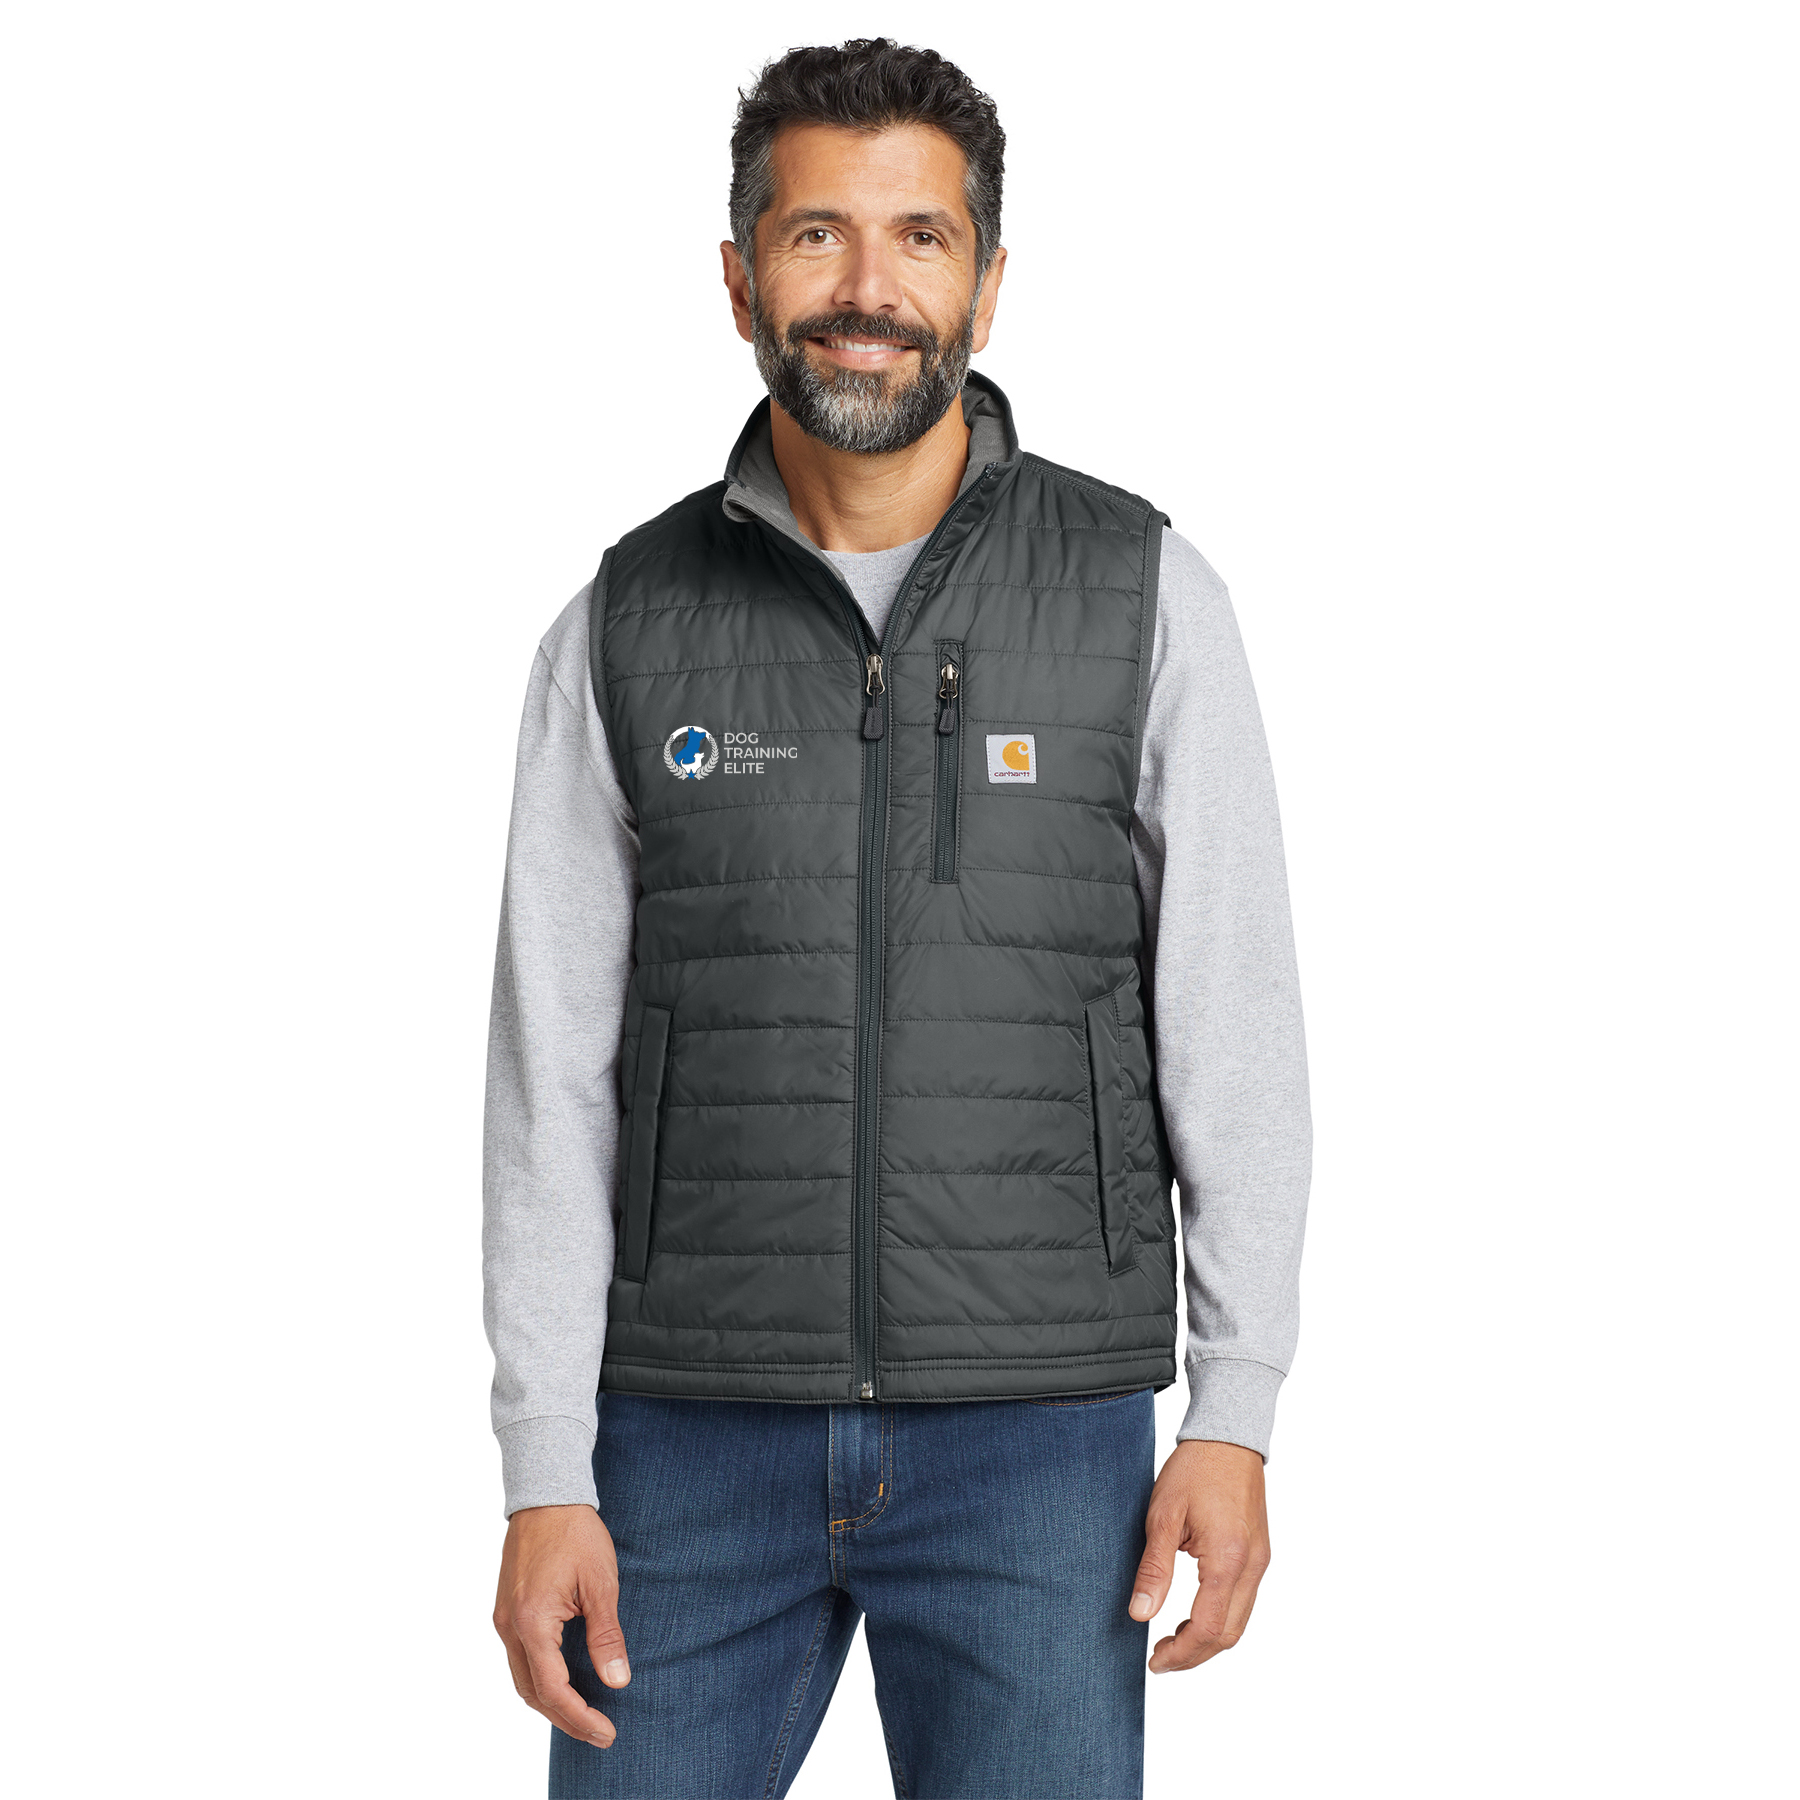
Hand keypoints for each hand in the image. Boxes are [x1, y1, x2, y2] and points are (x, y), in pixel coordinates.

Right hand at [493, 1503, 630, 1747]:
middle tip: (600, 1732)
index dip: (580, 1717)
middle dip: (566, 1718)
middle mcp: (510, 1626)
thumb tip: (617, 1682)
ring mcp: (504, 1619)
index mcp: (532, 1622)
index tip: (607, 1732)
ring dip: (551, 1702)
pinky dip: (541, 1678)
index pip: (554, 1690)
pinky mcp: (506, 1610)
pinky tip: (565, 1680)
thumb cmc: (576, 1534)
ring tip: (585, 1714)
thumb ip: (607, 1636)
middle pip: (533, 1693)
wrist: (546, 1496)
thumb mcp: (601, 1584)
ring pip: (522, 1678)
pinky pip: (519, 1658)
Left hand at [1129, 1439, 1269, 1672]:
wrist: (1228, 1437)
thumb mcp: (1162, 1516)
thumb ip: (1154, 1569)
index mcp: (1228, 1559)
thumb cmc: (1194, 1469)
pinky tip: (1194, 1614)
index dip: (1181, 1653)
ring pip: (1240, 1622)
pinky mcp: (1260, 1554)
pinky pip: (1244, 1601)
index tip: (1155, 1661)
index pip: (1208, 1628)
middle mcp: (1252, 1566)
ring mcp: (1260, 1561)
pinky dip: (1220, 1618)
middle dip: (1194, 1655)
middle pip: (1229, 1634)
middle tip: (1160, 1658)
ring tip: (1172, 1639)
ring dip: (1208, 1639)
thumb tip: (1140, 1613)